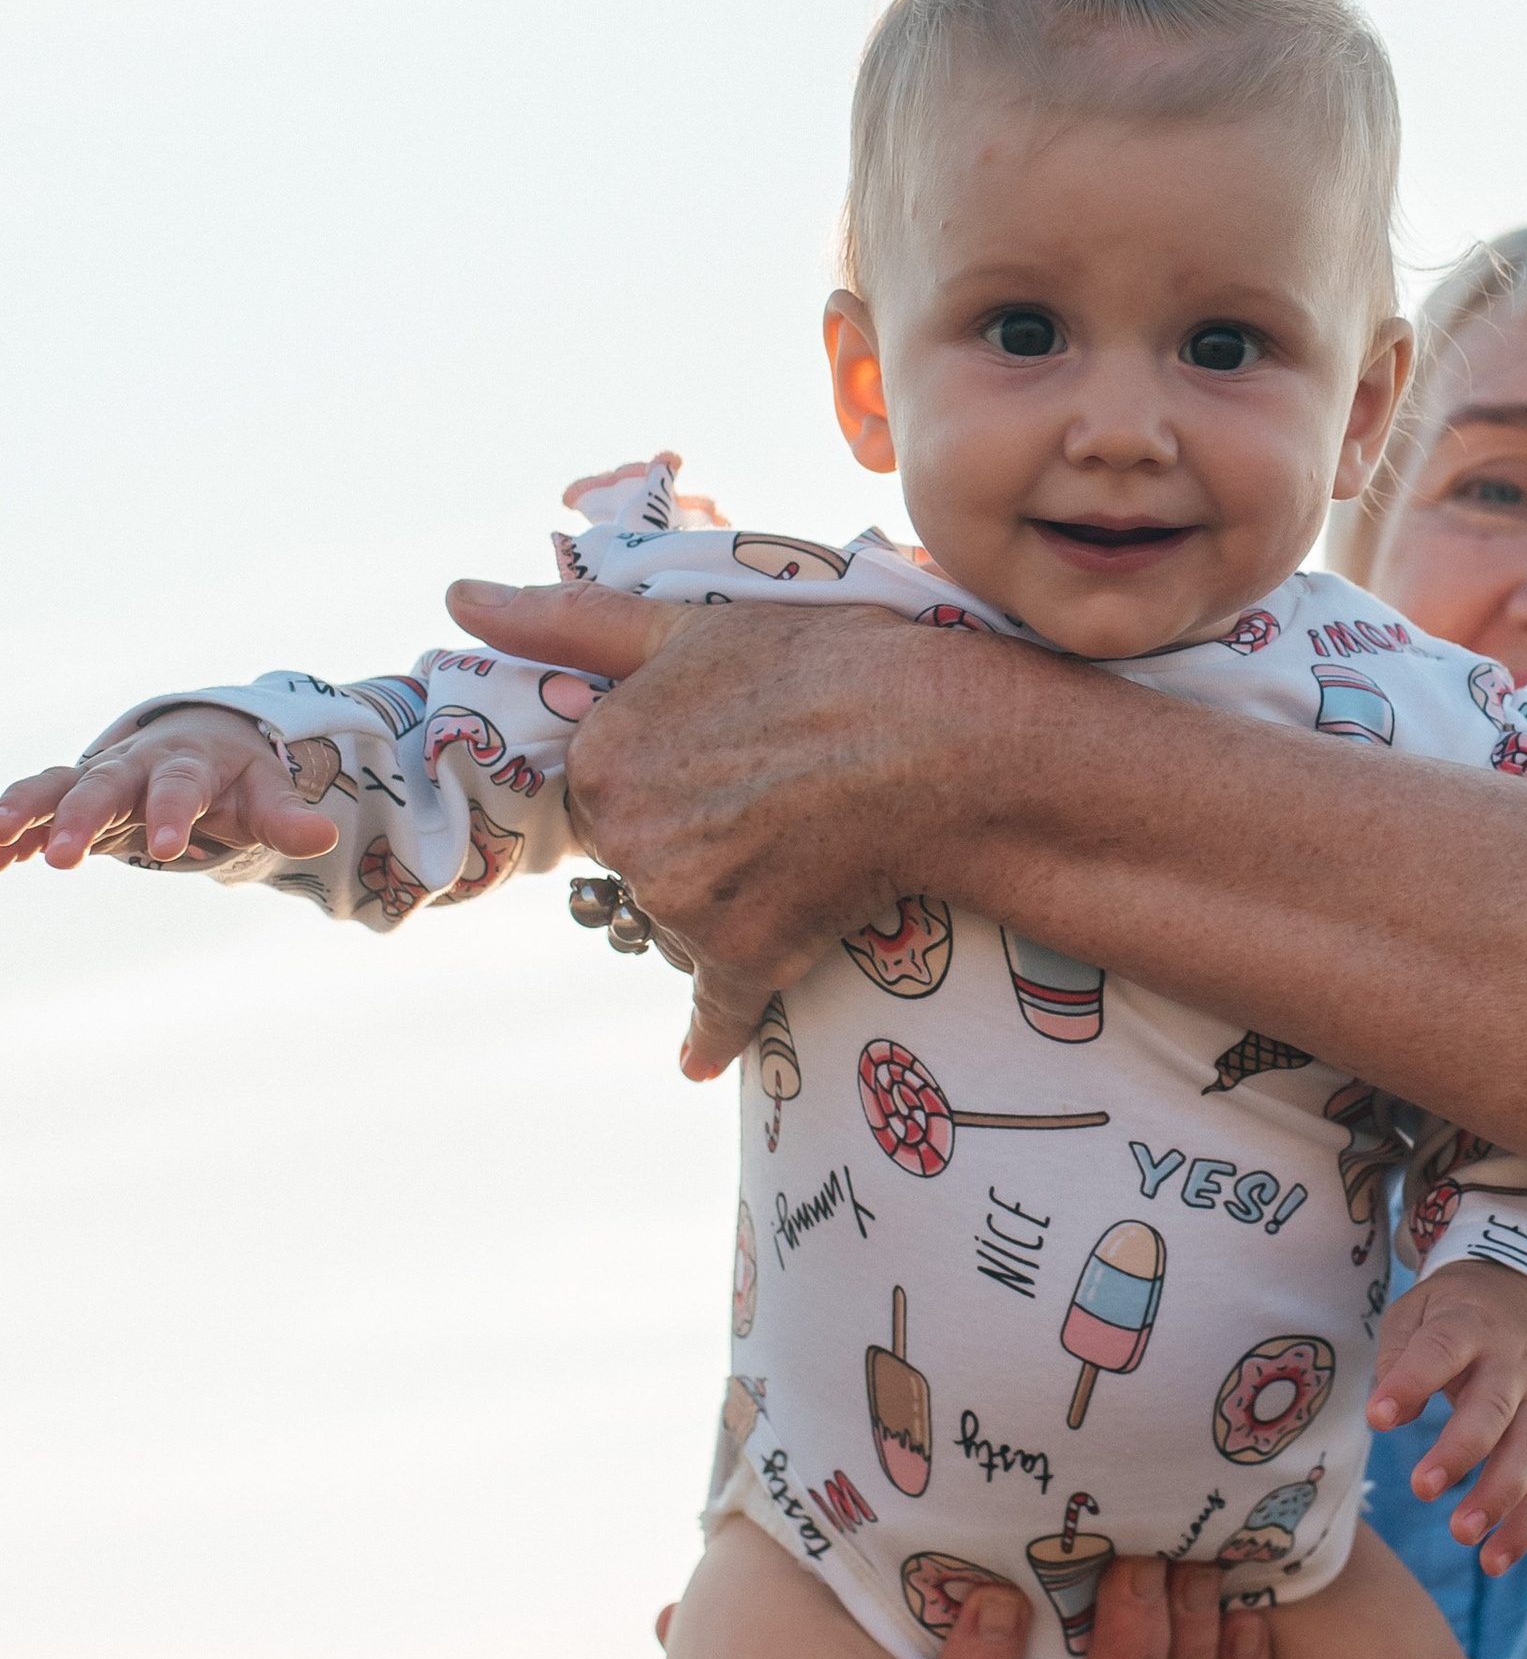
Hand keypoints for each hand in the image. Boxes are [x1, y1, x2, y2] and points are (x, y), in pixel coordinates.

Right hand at [1, 705, 340, 875]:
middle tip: (63, 859)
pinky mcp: (71, 797)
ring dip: (22, 812)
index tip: (169, 849)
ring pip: (52, 788)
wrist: (200, 739)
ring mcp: (96, 778)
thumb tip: (326, 839)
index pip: (178, 787)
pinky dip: (7, 829)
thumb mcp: (264, 793)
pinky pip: (32, 807)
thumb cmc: (236, 774)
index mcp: (185, 763)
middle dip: (82, 819)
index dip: (173, 814)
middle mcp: (132, 766)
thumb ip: (286, 817)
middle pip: (102, 787)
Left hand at [442, 577, 986, 1079]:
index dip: (656, 774)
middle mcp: (627, 839)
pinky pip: (714, 1012)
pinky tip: (697, 1060)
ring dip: (715, 907)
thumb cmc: (823, 665)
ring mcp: (682, 907)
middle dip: (681, 839)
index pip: (602, 788)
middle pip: (635, 858)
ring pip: (677, 921)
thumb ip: (565, 620)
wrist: (937, 741)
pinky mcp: (742, 960)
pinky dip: (709, 1036)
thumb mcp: (690, 624)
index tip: (710, 760)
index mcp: (601, 757)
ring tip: (793, 850)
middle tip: (759, 799)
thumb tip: (457, 597)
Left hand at [1366, 1260, 1526, 1573]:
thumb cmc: (1450, 1315)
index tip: (1378, 1418)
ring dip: (1499, 1498)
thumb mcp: (1415, 1311)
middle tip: (1421, 1489)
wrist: (1522, 1299)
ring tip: (1462, 1537)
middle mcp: (1511, 1365)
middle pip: (1493, 1408)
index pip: (1440, 1351)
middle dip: (1462, 1450)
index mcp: (1469, 1326)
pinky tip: (1495, 1561)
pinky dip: (1526, 1526)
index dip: (1410, 1382)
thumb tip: (1388, 1415)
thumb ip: (1399, 1357)